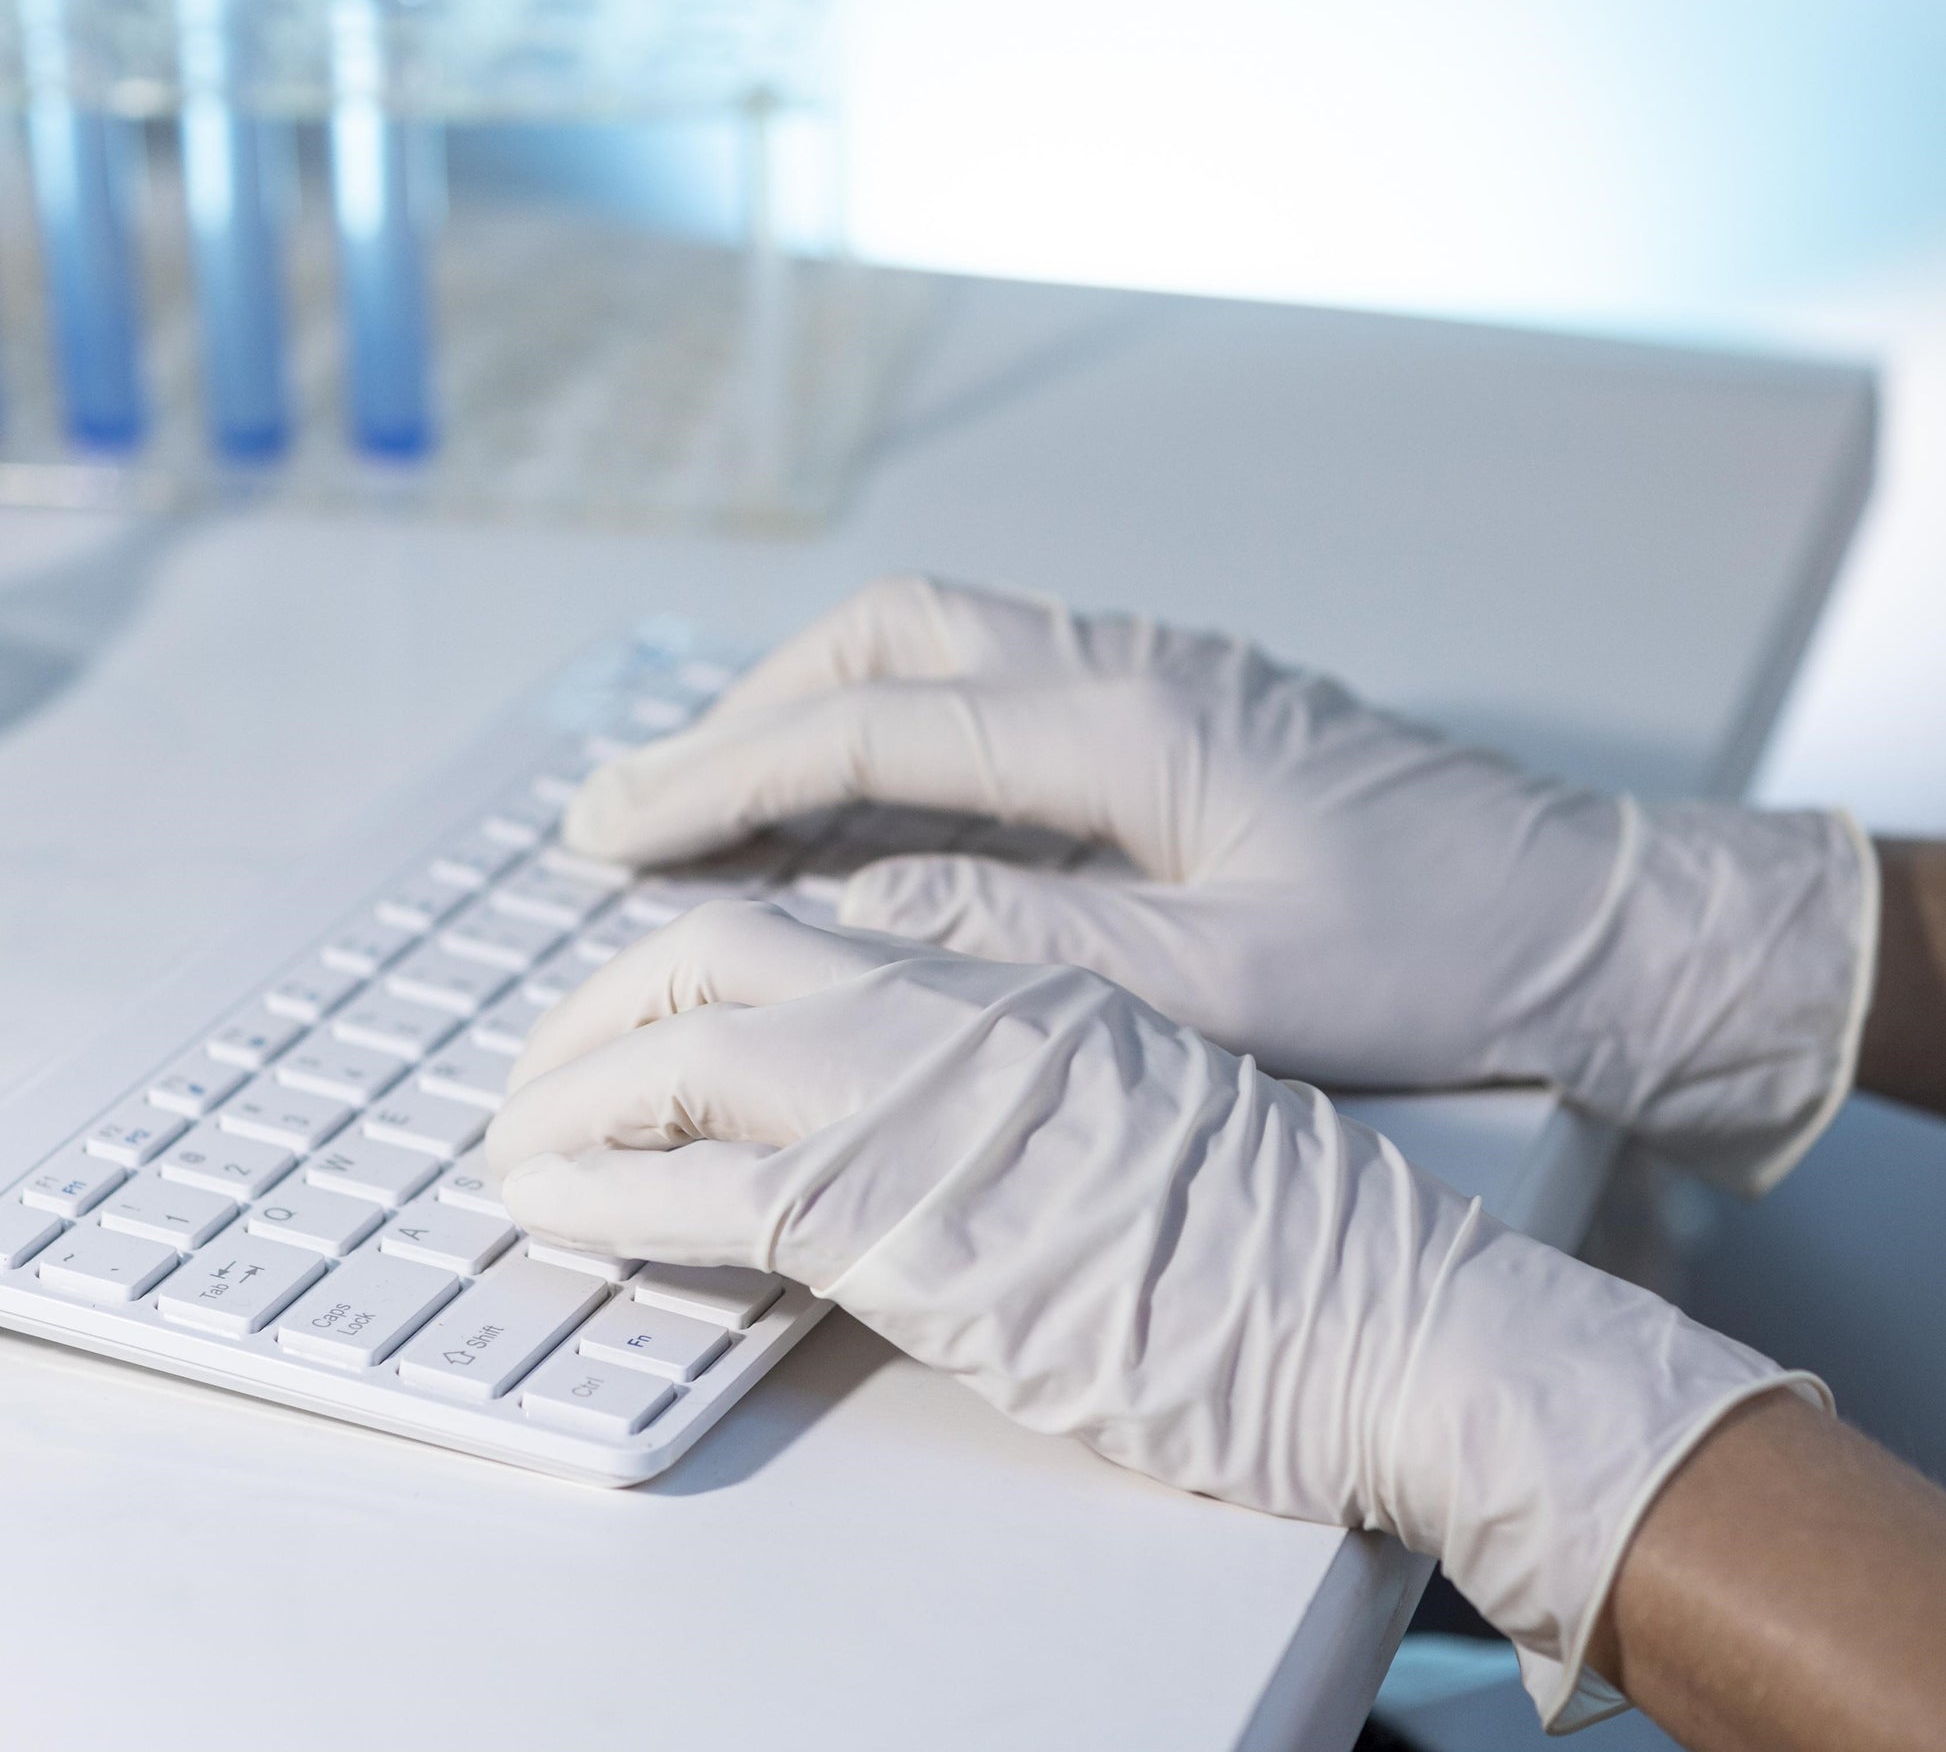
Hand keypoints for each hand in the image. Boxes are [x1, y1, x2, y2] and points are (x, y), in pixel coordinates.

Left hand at [489, 900, 1814, 1729]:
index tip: (641, 996)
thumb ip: (1021, 1086)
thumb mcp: (1147, 1116)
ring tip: (512, 1141)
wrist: (1390, 1319)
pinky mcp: (903, 1221)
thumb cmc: (1294, 1246)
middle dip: (602, 995)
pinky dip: (597, 1188)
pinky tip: (547, 1208)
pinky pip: (699, 1182)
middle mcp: (963, 1009)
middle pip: (722, 940)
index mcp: (1025, 978)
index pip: (818, 916)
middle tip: (544, 1063)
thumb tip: (917, 1114)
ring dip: (569, 1085)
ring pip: (684, 1033)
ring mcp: (928, 1101)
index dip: (701, 944)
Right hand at [564, 577, 1875, 1192]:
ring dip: (817, 709)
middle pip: (887, 640)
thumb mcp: (1224, 986)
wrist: (1592, 920)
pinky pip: (1002, 684)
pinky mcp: (1186, 706)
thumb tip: (850, 918)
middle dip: (746, 714)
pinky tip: (870, 802)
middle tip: (644, 806)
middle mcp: (1132, 662)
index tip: (607, 831)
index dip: (721, 781)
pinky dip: (903, 731)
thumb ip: (1029, 942)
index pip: (871, 731)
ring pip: (939, 646)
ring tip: (723, 799)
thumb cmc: (1434, 957)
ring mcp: (1161, 670)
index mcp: (1130, 721)